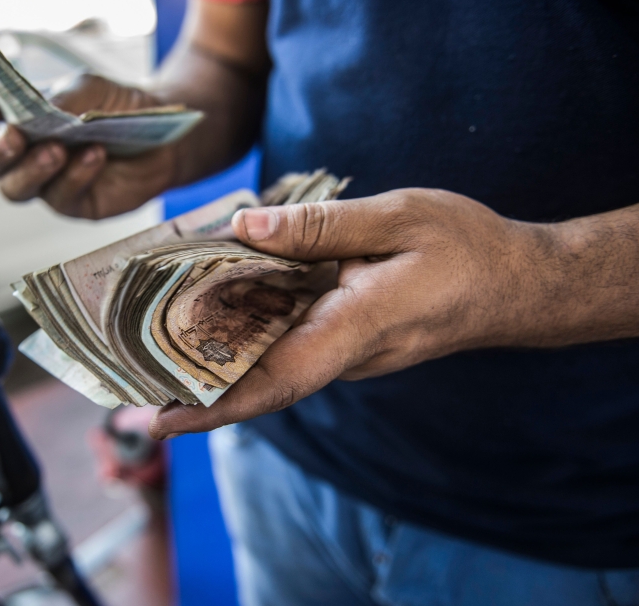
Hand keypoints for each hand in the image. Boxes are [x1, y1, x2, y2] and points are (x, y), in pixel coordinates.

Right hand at [0, 75, 179, 218]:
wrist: (162, 135)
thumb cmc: (116, 106)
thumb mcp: (87, 89)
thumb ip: (58, 99)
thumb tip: (34, 113)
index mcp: (14, 116)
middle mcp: (20, 153)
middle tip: (12, 138)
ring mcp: (42, 182)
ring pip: (14, 187)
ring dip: (32, 168)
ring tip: (57, 150)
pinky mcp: (69, 203)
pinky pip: (61, 195)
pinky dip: (76, 174)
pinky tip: (95, 155)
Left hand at [149, 188, 546, 438]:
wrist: (515, 285)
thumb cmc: (466, 248)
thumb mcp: (398, 217)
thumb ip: (320, 226)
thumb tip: (243, 229)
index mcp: (357, 327)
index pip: (276, 379)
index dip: (215, 404)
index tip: (159, 420)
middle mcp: (343, 354)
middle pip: (257, 381)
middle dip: (191, 388)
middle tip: (123, 379)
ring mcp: (344, 354)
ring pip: (267, 364)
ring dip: (210, 361)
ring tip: (145, 346)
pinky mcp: (343, 342)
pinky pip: (284, 345)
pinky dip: (242, 336)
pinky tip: (207, 311)